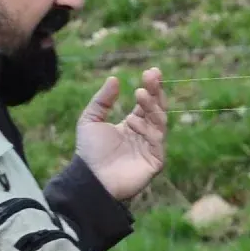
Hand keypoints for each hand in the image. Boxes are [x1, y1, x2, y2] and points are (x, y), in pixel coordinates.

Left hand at [76, 67, 167, 201]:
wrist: (90, 178)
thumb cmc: (89, 152)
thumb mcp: (90, 120)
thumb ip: (102, 100)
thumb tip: (114, 78)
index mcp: (133, 124)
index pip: (147, 103)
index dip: (151, 88)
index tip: (151, 71)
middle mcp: (145, 134)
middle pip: (157, 109)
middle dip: (156, 92)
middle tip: (152, 76)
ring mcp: (151, 147)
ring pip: (159, 121)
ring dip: (151, 106)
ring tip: (139, 93)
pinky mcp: (155, 160)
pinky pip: (156, 140)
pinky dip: (147, 128)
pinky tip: (133, 121)